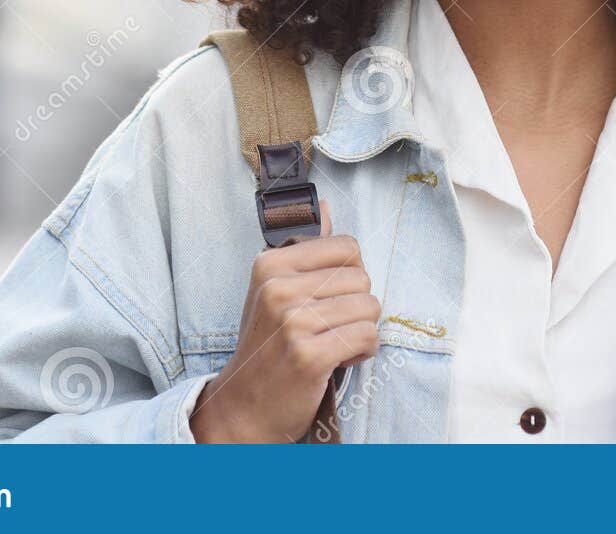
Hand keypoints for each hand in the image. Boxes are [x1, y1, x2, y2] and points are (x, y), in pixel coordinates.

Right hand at [190, 203, 379, 442]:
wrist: (245, 406)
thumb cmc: (267, 345)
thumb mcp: (276, 290)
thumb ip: (306, 250)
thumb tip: (327, 208)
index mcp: (271, 263)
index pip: (347, 246)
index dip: (349, 275)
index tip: (328, 297)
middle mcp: (278, 288)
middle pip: (363, 277)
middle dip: (357, 306)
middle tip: (329, 327)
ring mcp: (292, 322)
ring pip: (370, 308)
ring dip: (361, 331)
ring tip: (332, 343)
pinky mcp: (309, 355)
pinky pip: (367, 337)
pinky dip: (363, 351)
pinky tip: (339, 360)